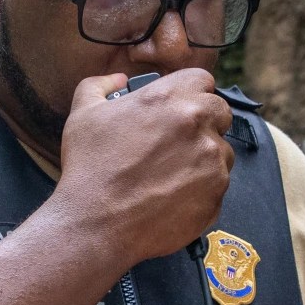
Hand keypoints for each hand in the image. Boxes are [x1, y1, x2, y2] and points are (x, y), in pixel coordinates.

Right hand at [57, 69, 234, 266]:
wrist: (96, 224)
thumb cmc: (89, 170)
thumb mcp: (82, 115)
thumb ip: (99, 85)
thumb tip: (118, 80)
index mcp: (168, 97)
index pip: (201, 80)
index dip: (189, 93)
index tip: (178, 108)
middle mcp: (197, 123)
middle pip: (219, 112)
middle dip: (203, 123)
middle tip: (175, 143)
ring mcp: (211, 159)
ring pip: (221, 150)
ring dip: (203, 157)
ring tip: (169, 174)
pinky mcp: (217, 192)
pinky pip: (218, 184)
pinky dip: (201, 188)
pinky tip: (172, 195)